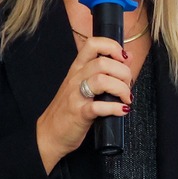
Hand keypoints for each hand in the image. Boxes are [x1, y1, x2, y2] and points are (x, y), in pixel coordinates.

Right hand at [36, 35, 130, 172]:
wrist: (49, 134)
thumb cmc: (68, 109)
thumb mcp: (85, 84)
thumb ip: (105, 69)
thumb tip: (128, 56)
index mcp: (77, 69)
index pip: (93, 44)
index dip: (112, 46)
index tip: (123, 57)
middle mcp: (76, 78)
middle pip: (103, 62)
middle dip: (123, 72)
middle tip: (128, 85)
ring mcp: (76, 96)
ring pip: (102, 80)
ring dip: (121, 89)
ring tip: (126, 98)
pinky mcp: (79, 114)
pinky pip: (98, 107)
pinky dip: (115, 108)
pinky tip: (122, 110)